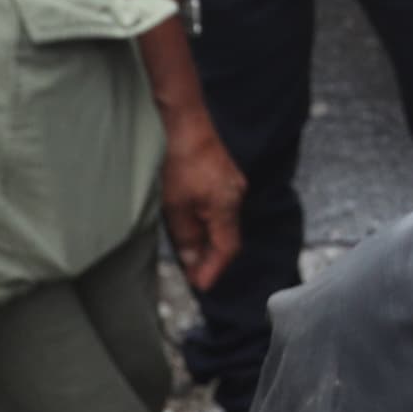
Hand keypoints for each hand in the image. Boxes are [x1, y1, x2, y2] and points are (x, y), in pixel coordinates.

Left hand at [157, 107, 243, 287]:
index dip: (214, 270)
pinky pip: (221, 209)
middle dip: (212, 259)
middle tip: (195, 276)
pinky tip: (196, 226)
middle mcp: (236, 198)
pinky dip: (210, 223)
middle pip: (228, 238)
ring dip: (210, 241)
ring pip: (224, 223)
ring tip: (191, 255)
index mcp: (226, 208)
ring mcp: (233, 185)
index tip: (201, 286)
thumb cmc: (180, 164)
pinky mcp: (226, 177)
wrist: (189, 125)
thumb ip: (186, 237)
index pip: (227, 249)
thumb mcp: (176, 207)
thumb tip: (193, 262)